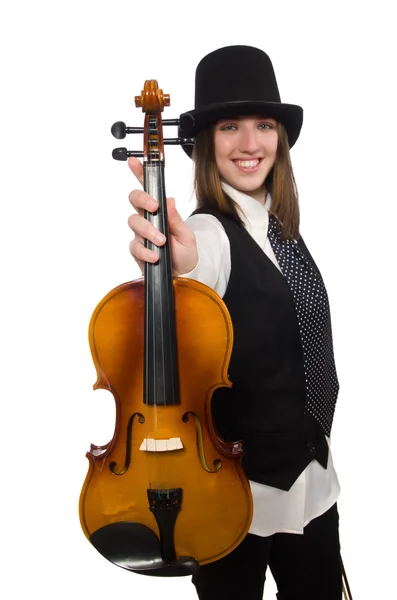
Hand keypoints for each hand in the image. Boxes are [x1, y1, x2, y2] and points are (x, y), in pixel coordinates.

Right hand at [127, 157, 197, 275]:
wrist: (183, 274)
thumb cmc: (185, 253)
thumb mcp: (187, 236)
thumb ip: (177, 220)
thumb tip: (170, 201)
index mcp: (160, 210)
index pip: (148, 188)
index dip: (139, 173)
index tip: (135, 161)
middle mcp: (148, 219)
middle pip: (134, 199)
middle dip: (142, 199)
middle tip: (154, 207)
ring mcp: (141, 234)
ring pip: (134, 222)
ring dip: (148, 230)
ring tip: (162, 241)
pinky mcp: (137, 250)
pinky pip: (134, 246)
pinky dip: (145, 250)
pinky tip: (155, 256)